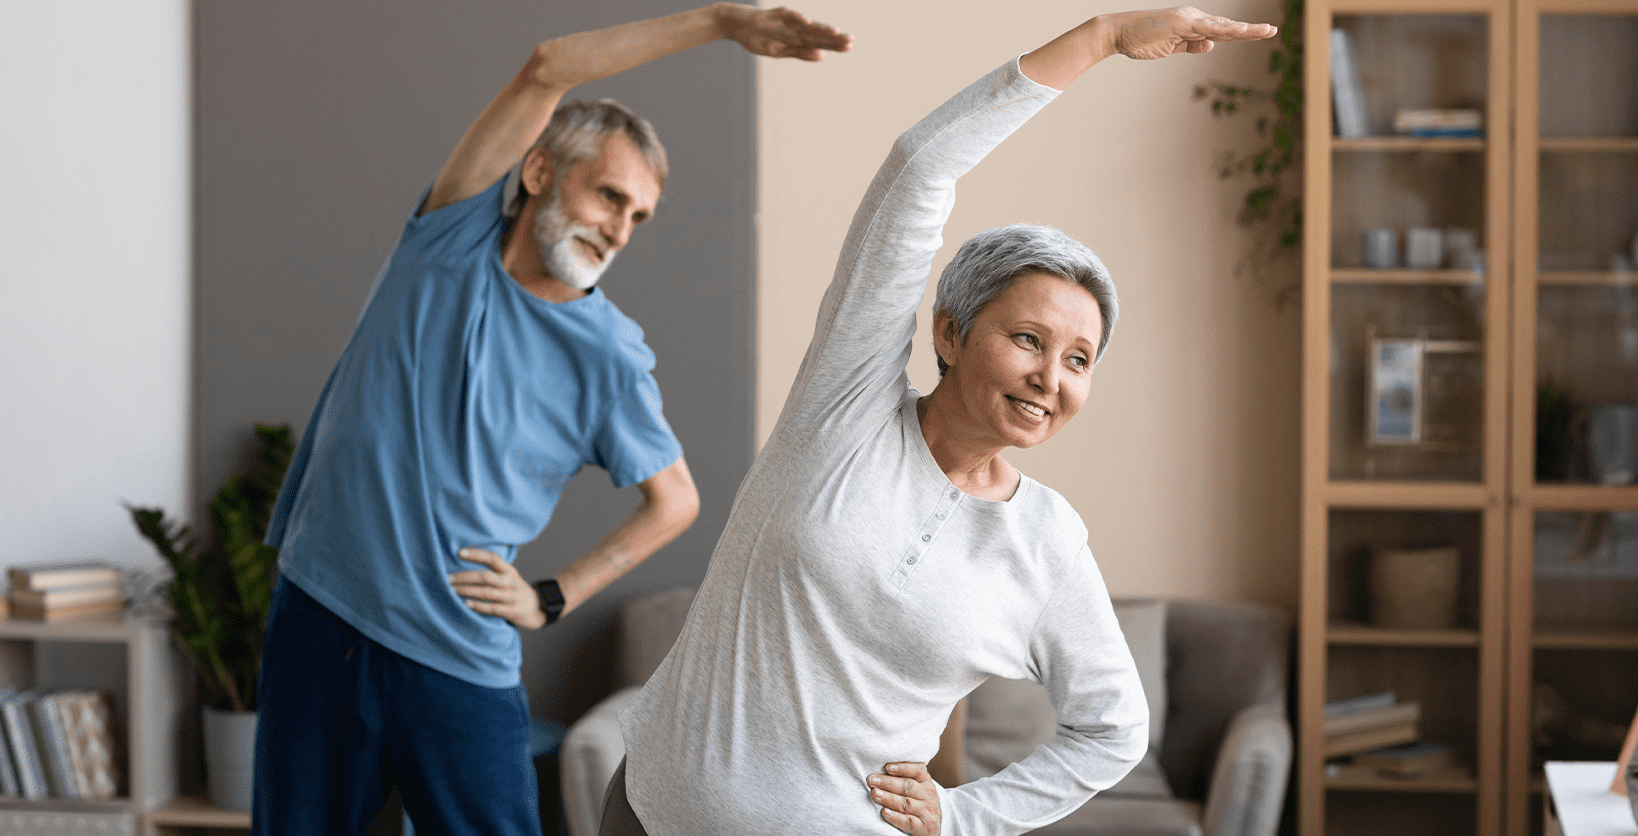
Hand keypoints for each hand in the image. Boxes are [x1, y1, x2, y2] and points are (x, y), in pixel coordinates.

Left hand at [448, 548, 546, 629]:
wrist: (538, 609)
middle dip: (464, 577)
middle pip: (486, 577)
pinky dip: (478, 606)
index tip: (460, 552)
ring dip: (467, 591)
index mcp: (510, 571)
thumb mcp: (509, 577)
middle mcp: (511, 582)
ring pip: (486, 593)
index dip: (477, 554)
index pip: (493, 558)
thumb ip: (493, 572)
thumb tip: (465, 563)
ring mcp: (512, 597)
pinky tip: (465, 604)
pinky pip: (492, 608)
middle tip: (447, 578)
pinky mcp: (511, 611)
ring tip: (451, 591)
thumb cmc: (515, 591)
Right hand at [715, 4, 852, 60]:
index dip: (834, 44)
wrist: (736, 25)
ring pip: (805, 25)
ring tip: (835, 32)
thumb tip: (822, 56)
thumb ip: (800, 53)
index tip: (850, 47)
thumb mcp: (779, 52)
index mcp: (796, 38)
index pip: (819, 42)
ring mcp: (785, 21)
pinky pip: (786, 15)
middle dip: (833, 38)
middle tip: (851, 40)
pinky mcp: (773, 14)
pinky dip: (796, 18)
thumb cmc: (758, 37)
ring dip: (819, 28)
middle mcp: (795, 28)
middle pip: (816, 33)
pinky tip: (807, 21)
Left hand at [867, 762, 940, 835]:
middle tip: (872, 780)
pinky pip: (908, 821)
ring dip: (889, 798)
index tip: (887, 767)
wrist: (932, 826)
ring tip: (875, 794)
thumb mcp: (917, 787)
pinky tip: (885, 812)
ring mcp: (926, 812)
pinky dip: (895, 817)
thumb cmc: (918, 801)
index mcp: (926, 782)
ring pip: (906, 804)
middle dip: (888, 783)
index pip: (918, 770)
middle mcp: (928, 795)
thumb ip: (903, 778)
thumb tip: (878, 771)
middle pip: (908, 787)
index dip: (903, 768)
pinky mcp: (923, 827)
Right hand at [1104, 7, 1276, 59]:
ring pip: (1222, 26)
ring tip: (1265, 31)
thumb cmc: (1141, 41)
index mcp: (1192, 26)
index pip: (1221, 32)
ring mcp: (1189, 20)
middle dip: (1250, 30)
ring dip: (1245, 29)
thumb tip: (1211, 45)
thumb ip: (1191, 46)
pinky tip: (1240, 31)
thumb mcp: (1170, 48)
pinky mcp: (1182, 23)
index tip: (1258, 34)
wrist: (1119, 33)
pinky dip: (1225, 29)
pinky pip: (1207, 27)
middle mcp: (1194, 19)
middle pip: (1227, 27)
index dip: (1240, 33)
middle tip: (1272, 30)